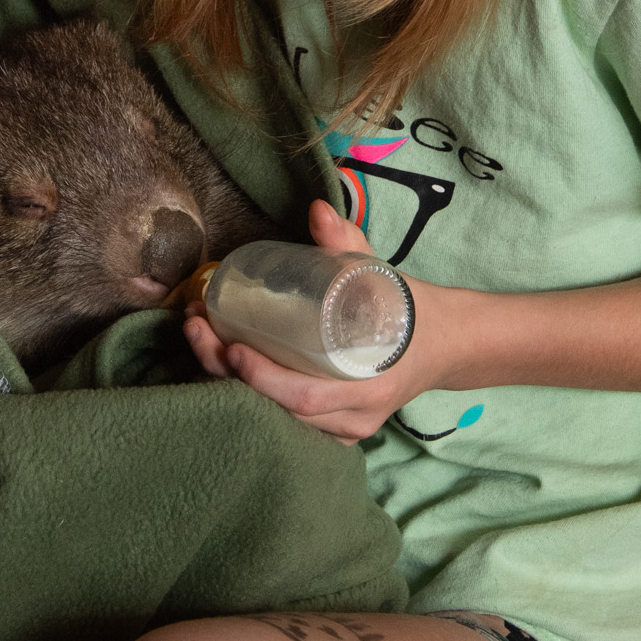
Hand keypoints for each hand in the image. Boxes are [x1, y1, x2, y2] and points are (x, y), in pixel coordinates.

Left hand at [182, 199, 441, 443]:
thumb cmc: (406, 308)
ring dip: (230, 384)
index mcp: (370, 385)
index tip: (230, 345)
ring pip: (277, 422)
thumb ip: (346, 243)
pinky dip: (250, 399)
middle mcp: (355, 417)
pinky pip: (287, 425)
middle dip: (228, 375)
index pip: (306, 396)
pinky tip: (220, 367)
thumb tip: (318, 209)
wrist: (444, 344)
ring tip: (199, 340)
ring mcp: (344, 430)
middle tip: (196, 332)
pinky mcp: (334, 431)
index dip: (263, 377)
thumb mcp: (379, 273)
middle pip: (279, 412)